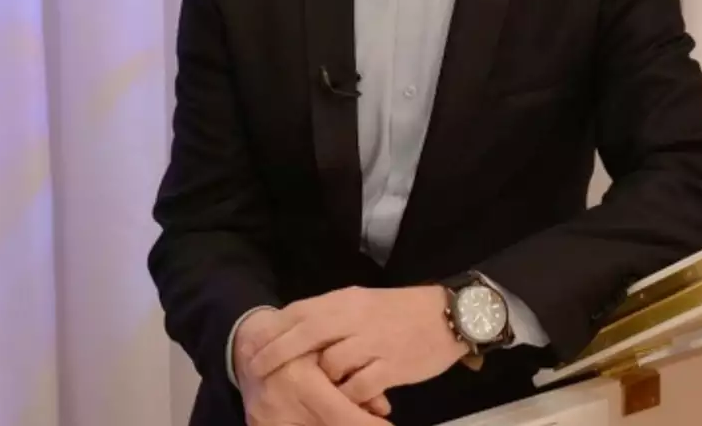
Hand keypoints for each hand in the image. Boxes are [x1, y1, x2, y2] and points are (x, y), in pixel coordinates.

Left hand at [241, 286, 468, 408]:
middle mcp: (357, 318)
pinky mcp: (392, 366)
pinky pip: (358, 386)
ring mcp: (374, 342)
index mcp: (347, 300)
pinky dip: (346, 396)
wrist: (448, 315)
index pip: (301, 310)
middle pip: (307, 333)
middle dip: (277, 352)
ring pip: (331, 364)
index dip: (274, 328)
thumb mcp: (362, 303)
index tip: (252, 343)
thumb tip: (296, 328)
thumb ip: (332, 315)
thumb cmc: (401, 311)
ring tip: (307, 390)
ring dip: (316, 379)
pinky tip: (342, 401)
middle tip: (257, 369)